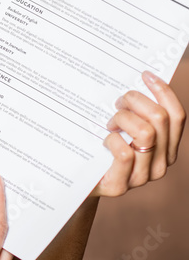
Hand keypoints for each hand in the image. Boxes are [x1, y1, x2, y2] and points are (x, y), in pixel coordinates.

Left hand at [90, 69, 185, 196]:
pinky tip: (104, 139)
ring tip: (110, 122)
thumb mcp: (126, 128)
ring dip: (123, 118)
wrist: (81, 183)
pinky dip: (112, 139)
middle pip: (160, 118)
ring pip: (145, 132)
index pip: (178, 115)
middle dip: (135, 100)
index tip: (146, 75)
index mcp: (168, 147)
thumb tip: (140, 79)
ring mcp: (143, 176)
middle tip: (118, 102)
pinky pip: (125, 153)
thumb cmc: (104, 147)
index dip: (164, 91)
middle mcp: (161, 163)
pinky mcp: (121, 185)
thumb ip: (138, 113)